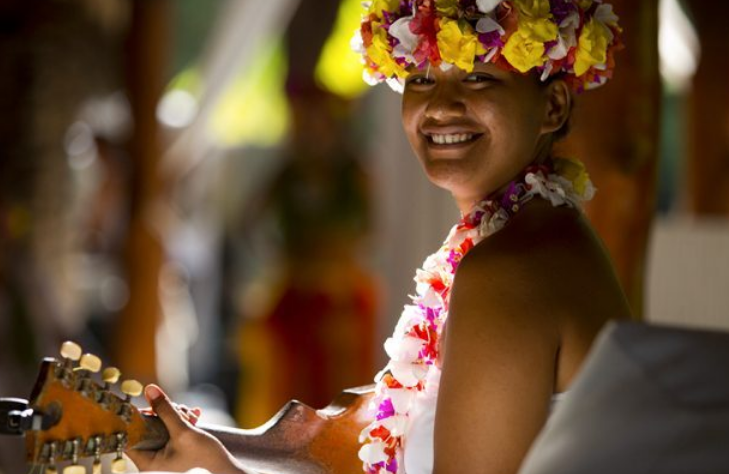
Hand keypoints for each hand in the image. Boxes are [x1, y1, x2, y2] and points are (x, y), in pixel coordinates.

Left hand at [125, 384, 243, 473]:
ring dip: (176, 416)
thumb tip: (149, 390)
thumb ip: (166, 410)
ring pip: (160, 426)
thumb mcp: (184, 432)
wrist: (225, 470)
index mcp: (147, 463)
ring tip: (192, 416)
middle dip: (165, 415)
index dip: (137, 418)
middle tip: (181, 410)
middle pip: (147, 428)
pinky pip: (170, 431)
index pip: (130, 436)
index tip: (149, 405)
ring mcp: (162, 456)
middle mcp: (151, 461)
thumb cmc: (205, 459)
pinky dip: (181, 422)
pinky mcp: (172, 451)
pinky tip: (194, 417)